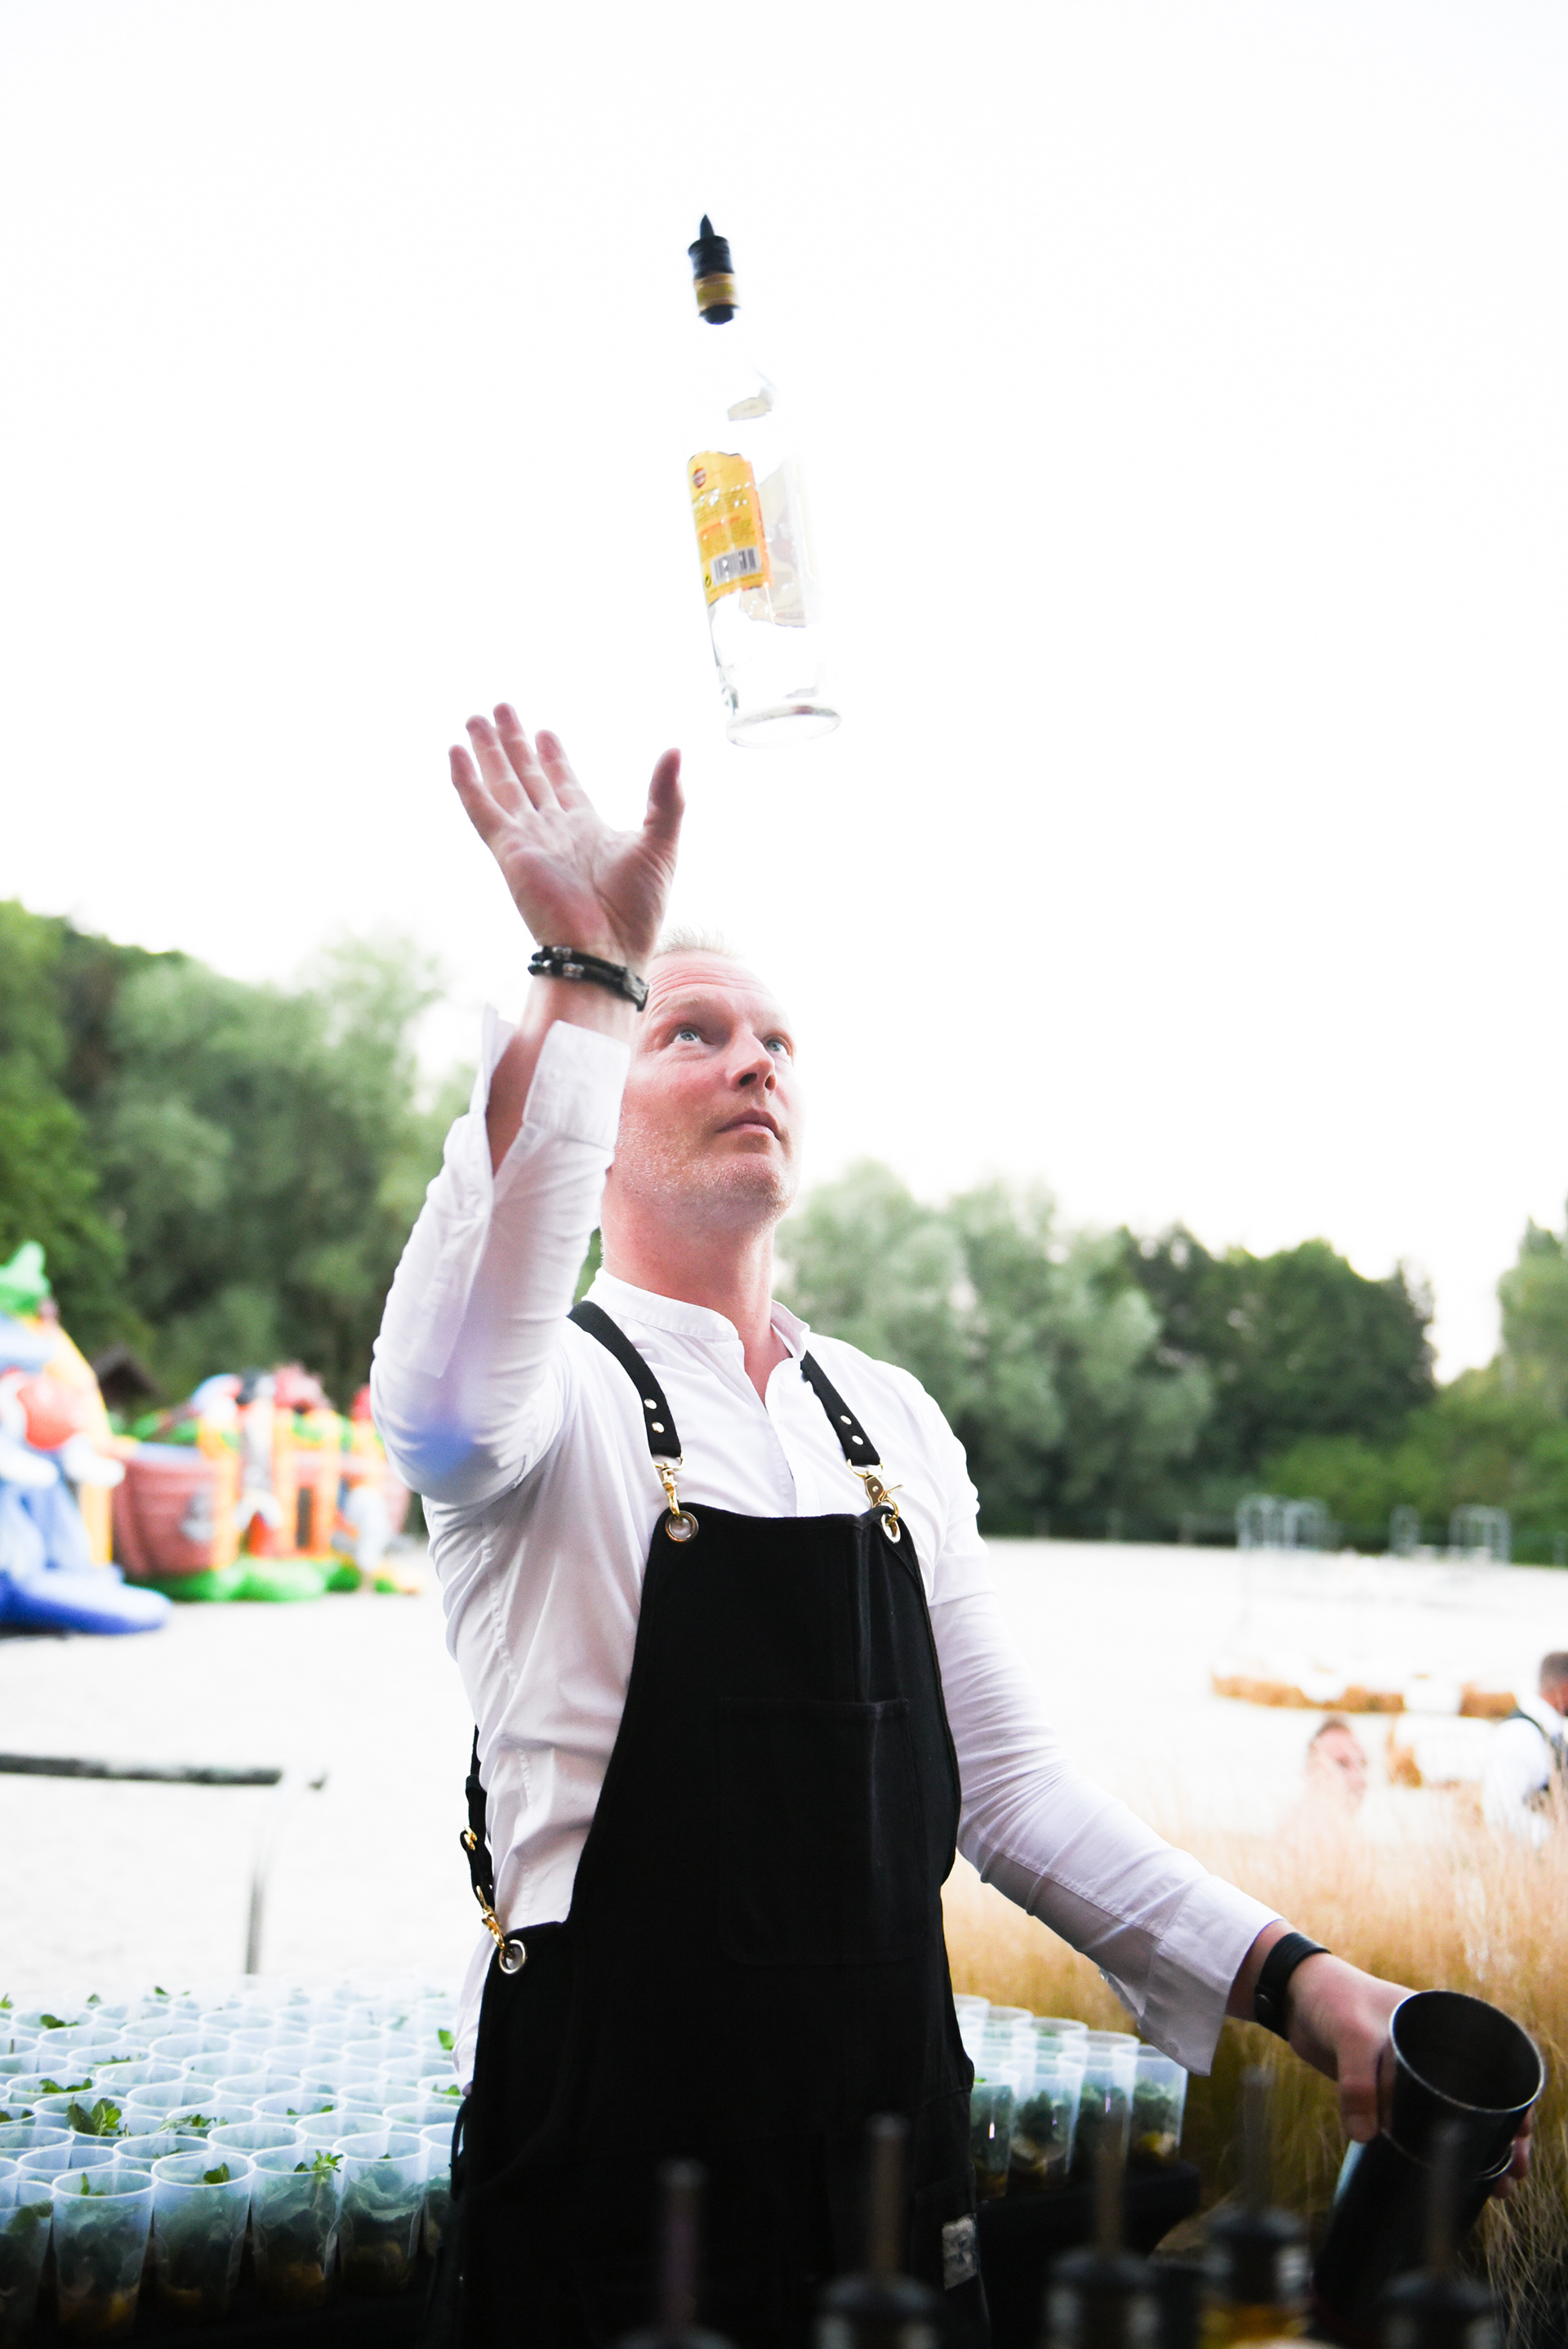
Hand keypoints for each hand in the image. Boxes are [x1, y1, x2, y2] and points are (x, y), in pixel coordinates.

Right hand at [449, 707, 682, 971]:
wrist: (607, 948)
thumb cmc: (638, 908)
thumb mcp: (662, 842)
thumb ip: (667, 797)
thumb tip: (675, 751)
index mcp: (587, 830)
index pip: (564, 784)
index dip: (554, 758)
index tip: (545, 732)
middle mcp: (554, 832)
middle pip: (528, 777)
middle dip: (515, 743)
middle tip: (503, 710)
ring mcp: (528, 840)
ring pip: (502, 784)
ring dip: (489, 751)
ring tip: (476, 718)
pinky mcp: (509, 850)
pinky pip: (482, 808)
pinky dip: (468, 780)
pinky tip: (456, 752)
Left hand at [1288, 1956, 1531, 2193]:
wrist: (1294, 1995)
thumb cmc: (1331, 1997)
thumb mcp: (1350, 2034)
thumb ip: (1358, 2083)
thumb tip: (1367, 2136)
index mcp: (1438, 2024)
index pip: (1490, 2065)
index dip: (1511, 2101)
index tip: (1520, 2135)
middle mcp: (1431, 2047)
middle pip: (1477, 2096)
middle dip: (1496, 2135)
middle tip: (1509, 2175)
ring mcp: (1410, 2068)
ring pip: (1448, 2113)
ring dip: (1467, 2145)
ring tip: (1491, 2187)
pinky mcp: (1386, 2087)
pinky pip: (1416, 2119)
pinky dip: (1429, 2143)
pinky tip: (1438, 2168)